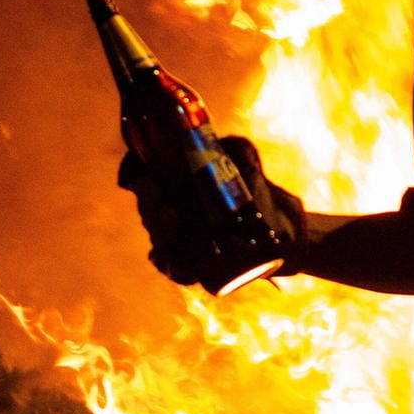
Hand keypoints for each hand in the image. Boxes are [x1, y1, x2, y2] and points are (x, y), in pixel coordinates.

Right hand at [116, 136, 307, 285]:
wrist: (282, 229)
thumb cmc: (257, 190)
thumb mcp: (247, 161)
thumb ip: (234, 148)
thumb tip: (222, 146)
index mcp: (175, 181)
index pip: (140, 174)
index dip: (131, 172)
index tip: (138, 174)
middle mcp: (172, 209)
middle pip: (146, 206)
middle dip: (146, 201)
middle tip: (156, 193)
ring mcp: (181, 238)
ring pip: (157, 237)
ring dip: (158, 230)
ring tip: (172, 220)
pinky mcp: (194, 264)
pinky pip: (174, 267)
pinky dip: (169, 264)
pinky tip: (171, 259)